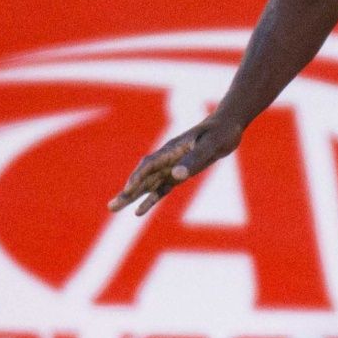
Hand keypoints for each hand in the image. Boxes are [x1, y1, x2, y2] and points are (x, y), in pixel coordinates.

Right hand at [108, 116, 244, 216]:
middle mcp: (167, 159)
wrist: (227, 127)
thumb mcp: (209, 146)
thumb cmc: (219, 133)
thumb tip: (177, 175)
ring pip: (148, 185)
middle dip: (127, 192)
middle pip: (143, 177)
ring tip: (114, 208)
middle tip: (111, 207)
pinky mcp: (179, 174)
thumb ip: (193, 160)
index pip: (149, 165)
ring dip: (132, 197)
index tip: (128, 190)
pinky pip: (161, 188)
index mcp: (171, 150)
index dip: (138, 178)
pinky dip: (150, 199)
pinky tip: (139, 211)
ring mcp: (171, 167)